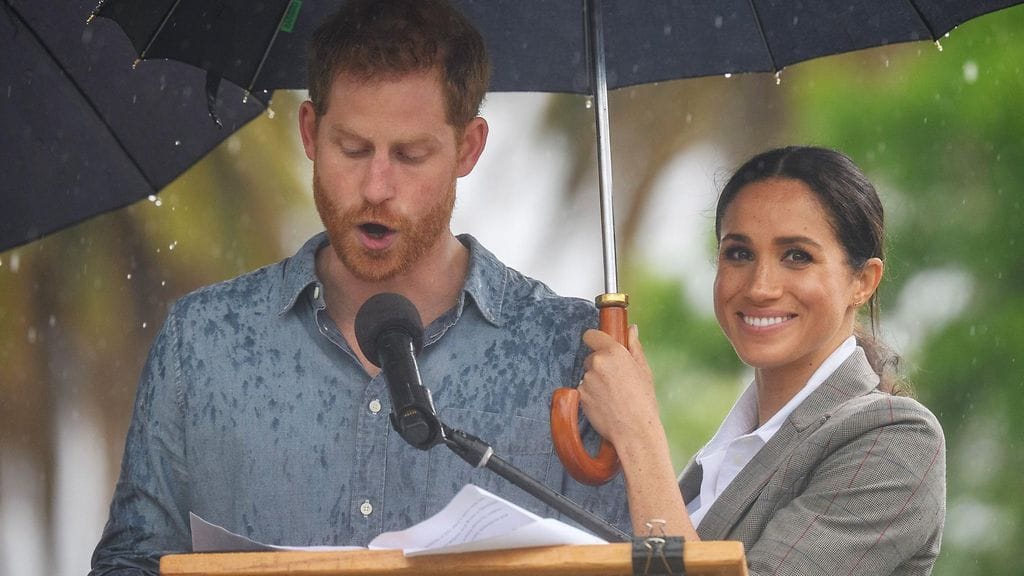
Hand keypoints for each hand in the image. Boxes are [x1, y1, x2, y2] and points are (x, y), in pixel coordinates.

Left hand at [579, 325, 660, 448]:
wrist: (634, 431)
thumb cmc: (643, 401)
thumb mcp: (644, 370)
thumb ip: (634, 347)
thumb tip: (631, 329)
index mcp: (614, 352)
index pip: (591, 335)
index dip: (594, 340)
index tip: (598, 345)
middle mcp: (597, 363)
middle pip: (590, 358)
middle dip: (599, 366)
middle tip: (616, 381)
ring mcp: (587, 379)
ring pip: (587, 376)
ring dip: (595, 383)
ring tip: (613, 396)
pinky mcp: (580, 395)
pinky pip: (583, 391)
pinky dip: (591, 396)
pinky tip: (605, 405)